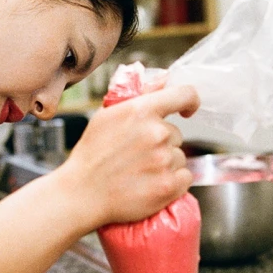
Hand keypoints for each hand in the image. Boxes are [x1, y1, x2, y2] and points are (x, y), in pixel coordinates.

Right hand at [58, 85, 200, 226]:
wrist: (82, 193)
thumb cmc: (92, 154)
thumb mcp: (107, 116)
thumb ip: (138, 97)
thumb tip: (164, 79)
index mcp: (141, 110)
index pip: (184, 94)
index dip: (190, 102)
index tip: (187, 111)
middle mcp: (156, 133)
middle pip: (176, 134)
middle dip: (162, 143)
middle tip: (137, 155)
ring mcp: (164, 161)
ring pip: (179, 157)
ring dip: (166, 164)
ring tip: (140, 172)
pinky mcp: (169, 186)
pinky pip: (185, 178)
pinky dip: (173, 182)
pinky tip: (150, 185)